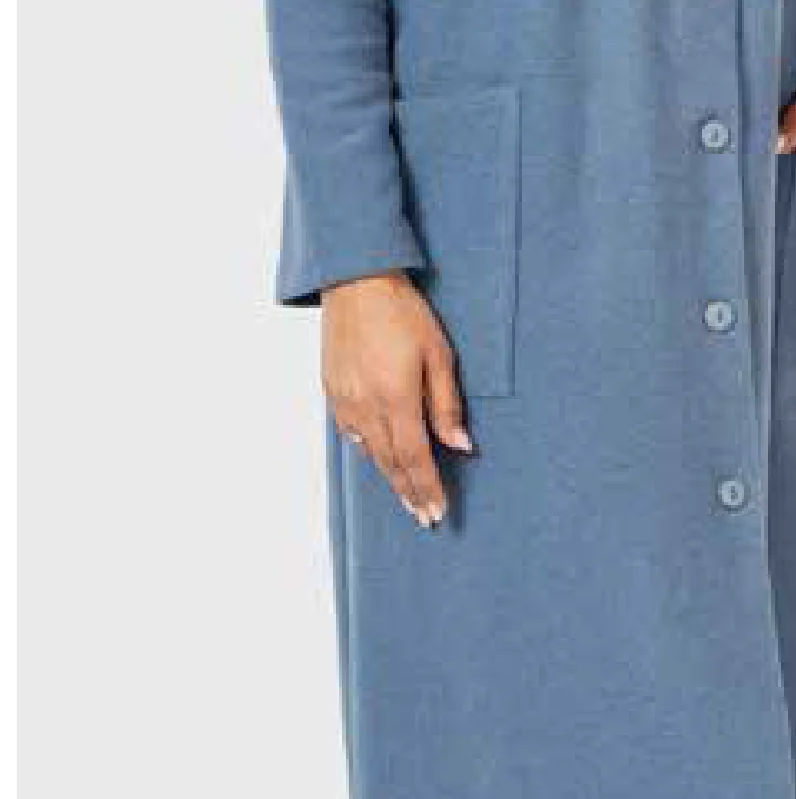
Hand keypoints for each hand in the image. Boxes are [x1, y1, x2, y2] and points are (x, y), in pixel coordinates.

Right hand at [319, 271, 474, 527]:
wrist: (355, 281)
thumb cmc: (403, 312)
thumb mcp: (438, 353)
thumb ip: (447, 404)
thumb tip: (460, 446)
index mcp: (396, 398)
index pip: (415, 459)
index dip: (427, 488)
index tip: (438, 513)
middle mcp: (367, 406)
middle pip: (392, 463)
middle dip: (410, 493)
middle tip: (424, 517)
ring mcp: (345, 401)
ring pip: (370, 452)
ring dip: (390, 477)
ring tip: (407, 496)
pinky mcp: (333, 391)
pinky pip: (352, 432)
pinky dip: (369, 450)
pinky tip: (378, 457)